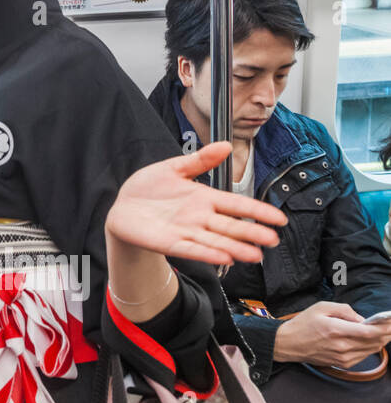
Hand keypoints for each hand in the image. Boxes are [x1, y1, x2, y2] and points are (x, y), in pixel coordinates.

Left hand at [105, 141, 286, 266]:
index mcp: (204, 198)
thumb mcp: (173, 168)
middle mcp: (200, 217)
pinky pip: (191, 248)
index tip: (279, 219)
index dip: (258, 211)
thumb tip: (224, 145)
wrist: (123, 206)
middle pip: (231, 226)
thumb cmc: (148, 188)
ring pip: (216, 241)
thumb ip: (199, 160)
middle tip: (273, 239)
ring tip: (254, 255)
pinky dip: (206, 253)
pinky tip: (223, 257)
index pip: (237, 205)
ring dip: (235, 248)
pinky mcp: (169, 242)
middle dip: (252, 232)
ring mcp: (186, 231)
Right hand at [274, 301, 390, 367]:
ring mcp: (343, 357)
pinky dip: (371, 347)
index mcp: (336, 330)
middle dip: (387, 333)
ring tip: (385, 331)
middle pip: (375, 342)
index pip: (369, 332)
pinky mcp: (343, 363)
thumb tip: (362, 319)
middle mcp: (342, 346)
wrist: (288, 344)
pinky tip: (371, 339)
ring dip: (381, 340)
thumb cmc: (303, 324)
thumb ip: (344, 310)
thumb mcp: (320, 307)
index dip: (385, 327)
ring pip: (372, 349)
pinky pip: (364, 355)